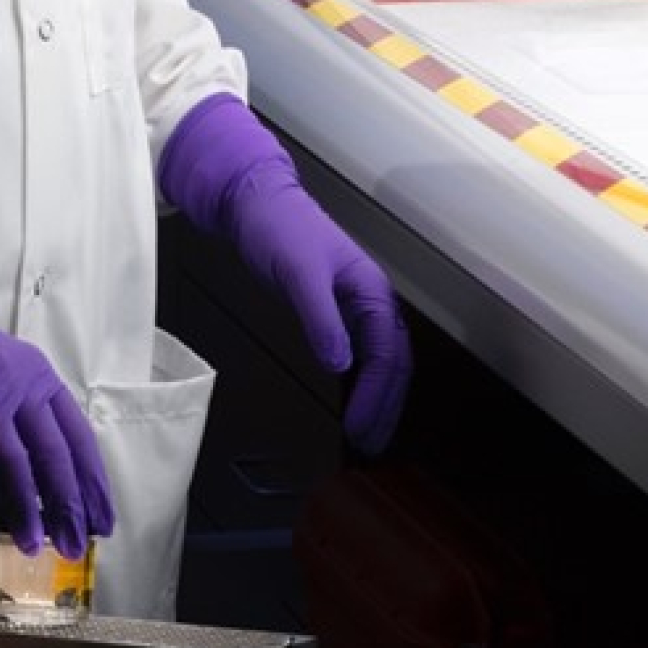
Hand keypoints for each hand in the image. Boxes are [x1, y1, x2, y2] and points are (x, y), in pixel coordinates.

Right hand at [0, 275, 114, 556]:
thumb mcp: (0, 373)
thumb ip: (20, 417)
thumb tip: (41, 482)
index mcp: (37, 376)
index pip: (77, 436)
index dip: (92, 483)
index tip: (102, 520)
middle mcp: (16, 384)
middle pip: (52, 454)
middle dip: (67, 506)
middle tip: (75, 546)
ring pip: (14, 465)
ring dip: (25, 510)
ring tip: (31, 545)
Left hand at [159, 93, 410, 451]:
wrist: (255, 202)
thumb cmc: (279, 229)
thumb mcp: (299, 273)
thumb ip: (321, 318)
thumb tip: (341, 364)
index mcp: (372, 290)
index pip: (386, 354)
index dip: (375, 395)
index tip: (358, 428)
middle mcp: (371, 299)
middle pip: (393, 362)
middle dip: (385, 405)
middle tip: (370, 445)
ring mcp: (355, 304)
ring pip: (380, 359)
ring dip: (378, 396)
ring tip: (368, 433)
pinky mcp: (334, 307)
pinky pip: (360, 351)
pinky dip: (360, 380)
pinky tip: (350, 399)